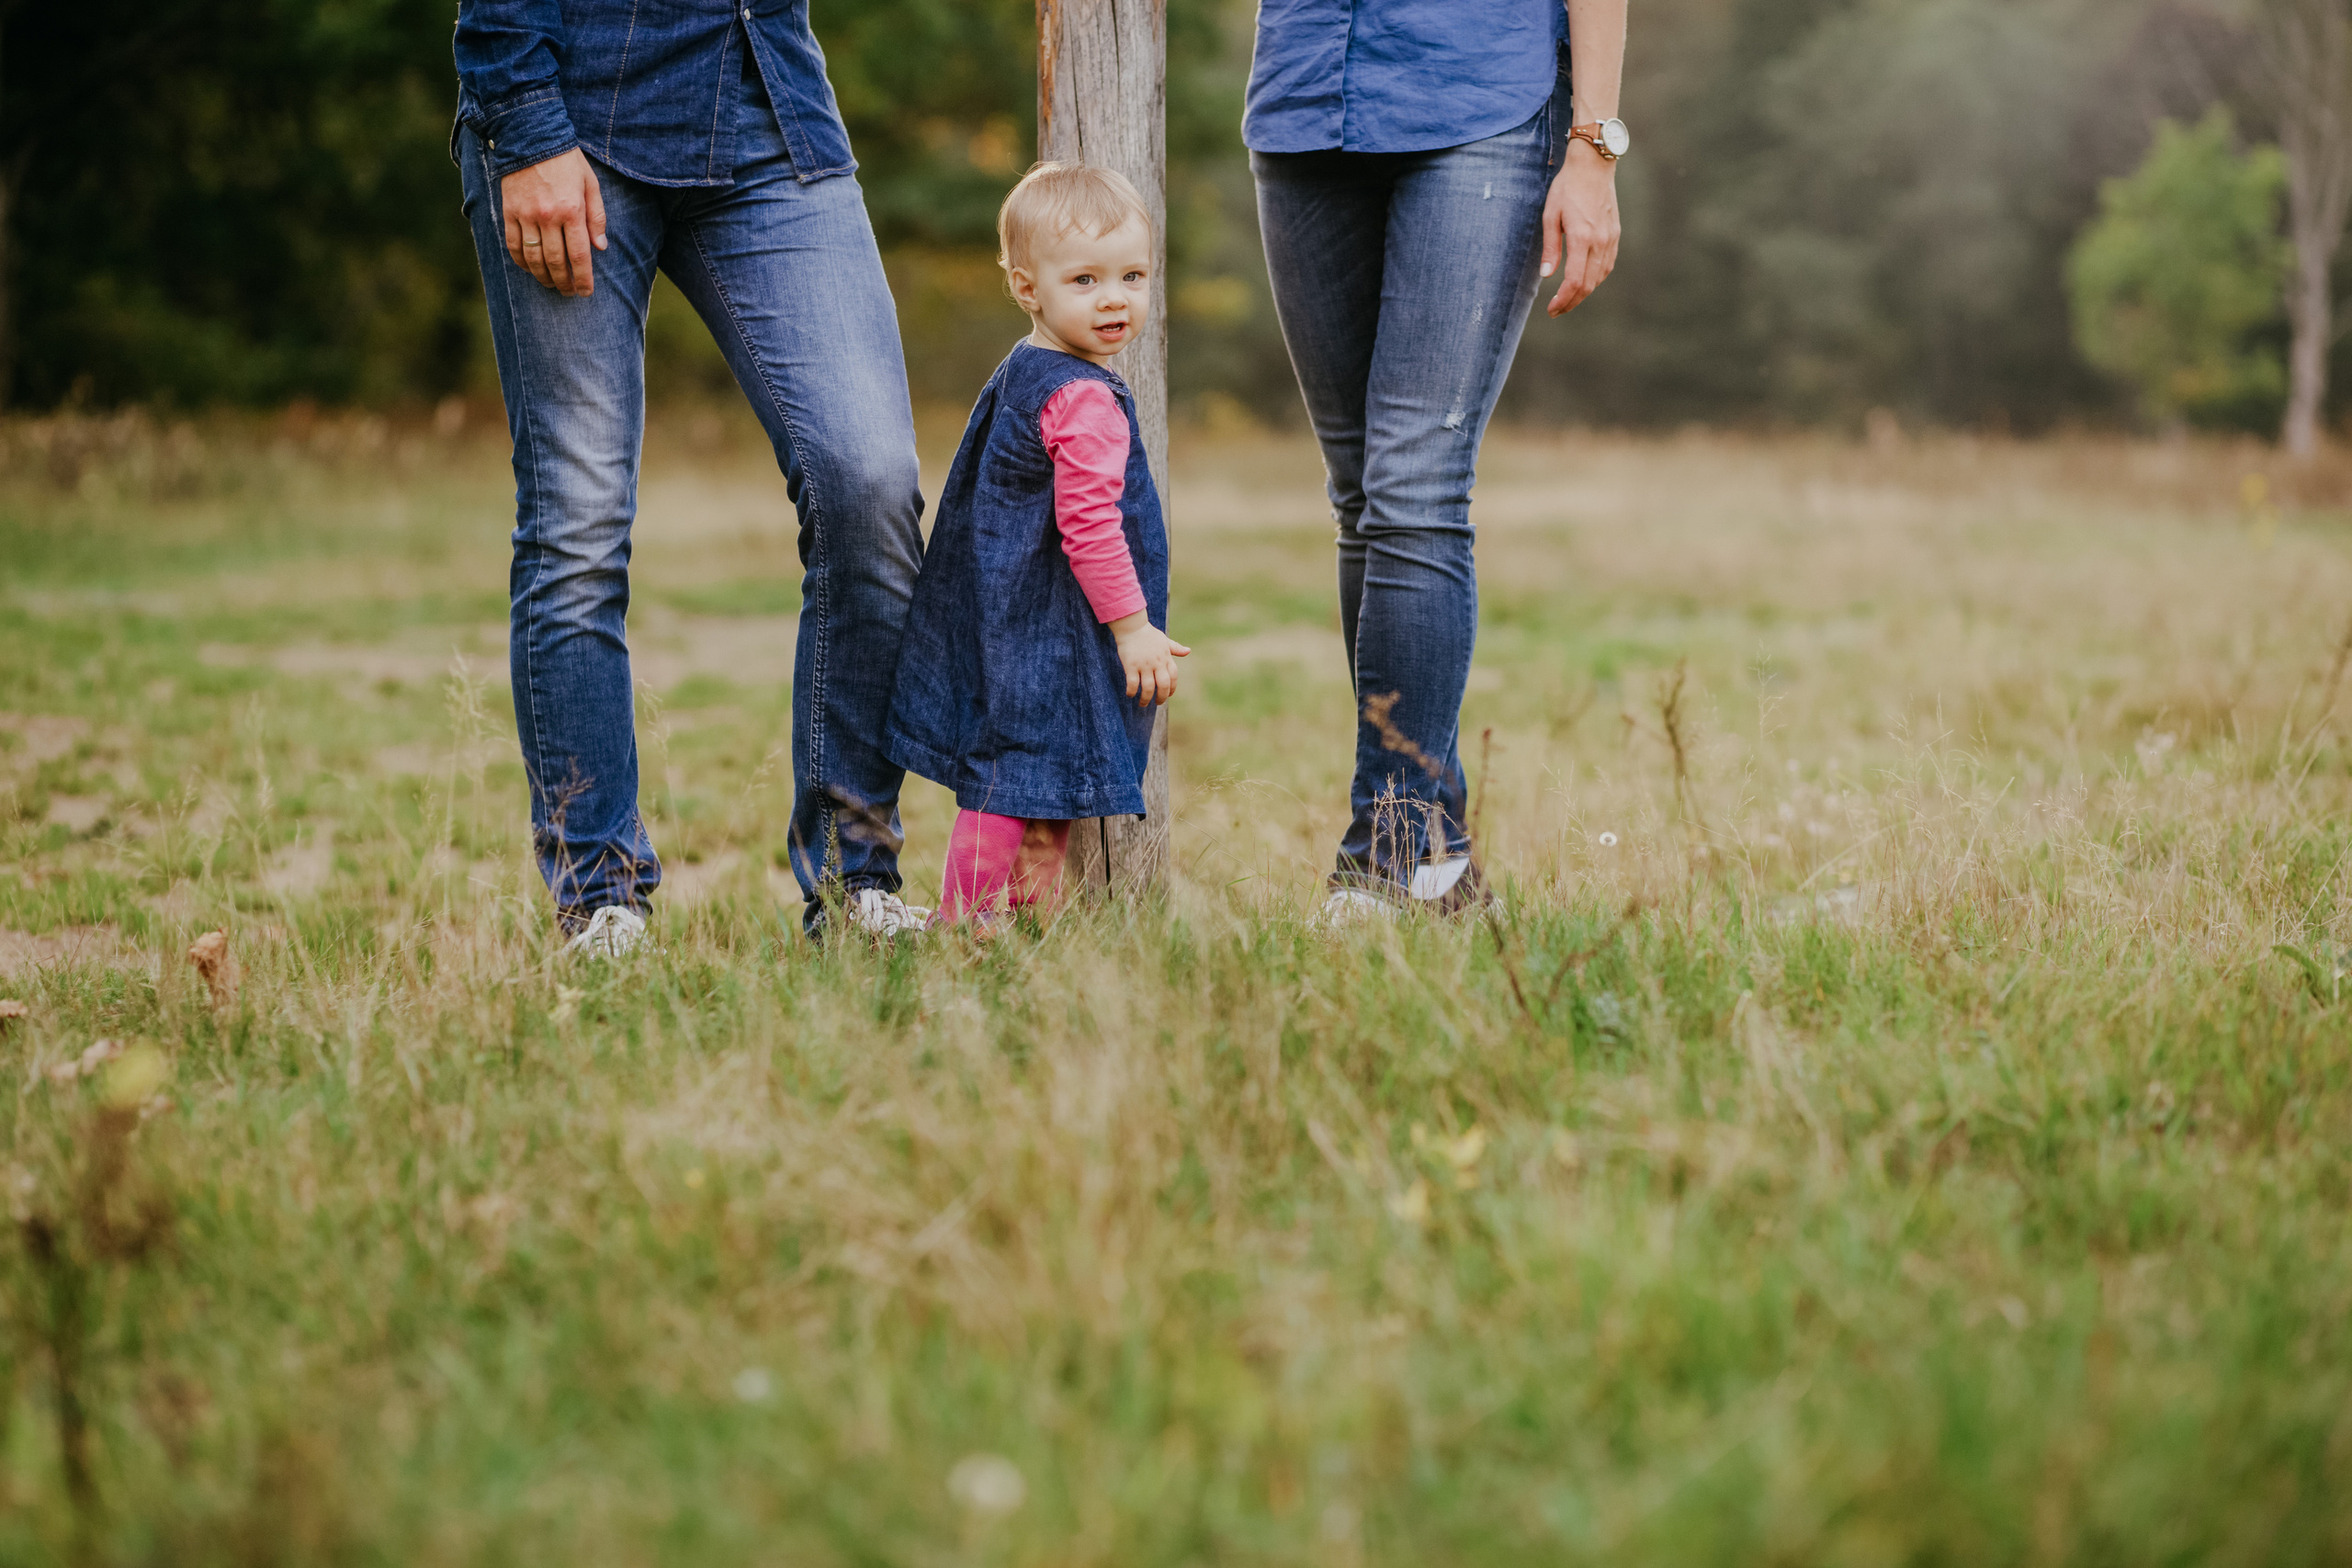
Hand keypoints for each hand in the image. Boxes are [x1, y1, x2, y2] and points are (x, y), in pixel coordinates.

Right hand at [501, 148, 607, 296]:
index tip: (585, 292)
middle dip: (563, 282)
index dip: (583, 279)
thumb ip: (597, 217)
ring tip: (551, 284)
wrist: (530, 135)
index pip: (579, 255)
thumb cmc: (566, 160)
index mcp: (572, 210)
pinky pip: (513, 245)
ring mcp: (526, 215)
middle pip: (555, 262)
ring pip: (533, 257)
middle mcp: (548, 216)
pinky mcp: (509, 211)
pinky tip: (529, 269)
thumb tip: (601, 248)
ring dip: (543, 276)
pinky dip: (521, 261)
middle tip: (568, 293)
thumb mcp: (590, 184)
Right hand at [1109, 613, 1189, 706]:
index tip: (1168, 694)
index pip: (1173, 677)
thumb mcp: (1164, 640)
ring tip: (1143, 704)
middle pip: (1163, 685)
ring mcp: (1144, 664)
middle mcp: (1157, 662)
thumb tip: (1188, 651)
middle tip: (1157, 703)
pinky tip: (1130, 695)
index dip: (1172, 688)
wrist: (1132, 626)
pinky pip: (1132, 683)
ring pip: (1148, 687)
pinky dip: (1131, 691)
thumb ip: (1175, 648)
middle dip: (1161, 697)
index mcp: (1166, 657)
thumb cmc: (1148, 634)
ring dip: (1146, 699)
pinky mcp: (1131, 665)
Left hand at [1538, 140, 1620, 315]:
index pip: (1574, 281)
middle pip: (1588, 285)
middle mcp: (1599, 241)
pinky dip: (1595, 278)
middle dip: (1571, 302)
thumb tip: (1546, 275)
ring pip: (1599, 277)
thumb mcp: (1550, 216)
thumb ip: (1550, 248)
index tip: (1551, 309)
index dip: (1563, 300)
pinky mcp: (1615, 234)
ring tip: (1567, 298)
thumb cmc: (1567, 187)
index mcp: (1581, 238)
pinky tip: (1584, 280)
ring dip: (1583, 292)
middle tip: (1556, 310)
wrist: (1593, 166)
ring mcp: (1610, 238)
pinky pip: (1607, 265)